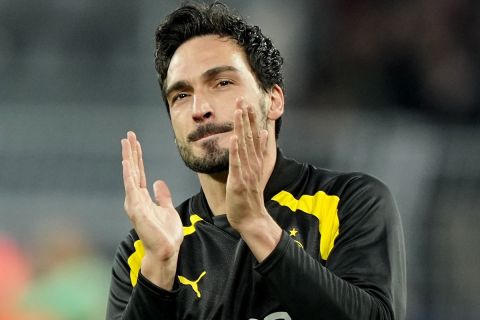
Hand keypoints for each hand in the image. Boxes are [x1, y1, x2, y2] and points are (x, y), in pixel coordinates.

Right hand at [121, 131, 182, 288]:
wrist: (166, 250)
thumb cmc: (166, 233)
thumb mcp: (167, 209)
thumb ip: (162, 196)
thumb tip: (158, 182)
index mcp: (143, 198)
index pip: (139, 172)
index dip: (137, 157)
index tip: (135, 142)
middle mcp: (136, 198)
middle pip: (132, 170)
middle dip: (131, 152)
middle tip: (128, 135)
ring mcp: (134, 203)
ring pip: (130, 175)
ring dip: (128, 158)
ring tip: (126, 142)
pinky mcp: (136, 209)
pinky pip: (131, 188)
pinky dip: (128, 175)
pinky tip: (126, 162)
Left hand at [226, 100, 267, 228]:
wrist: (252, 218)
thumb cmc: (250, 196)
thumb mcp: (256, 170)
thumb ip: (260, 151)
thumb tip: (264, 133)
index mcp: (256, 160)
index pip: (255, 135)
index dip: (251, 118)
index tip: (248, 102)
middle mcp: (253, 163)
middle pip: (250, 136)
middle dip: (246, 117)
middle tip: (242, 99)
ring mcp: (247, 172)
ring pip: (244, 146)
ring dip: (241, 128)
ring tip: (239, 112)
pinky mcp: (239, 181)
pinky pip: (237, 164)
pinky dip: (236, 151)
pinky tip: (234, 138)